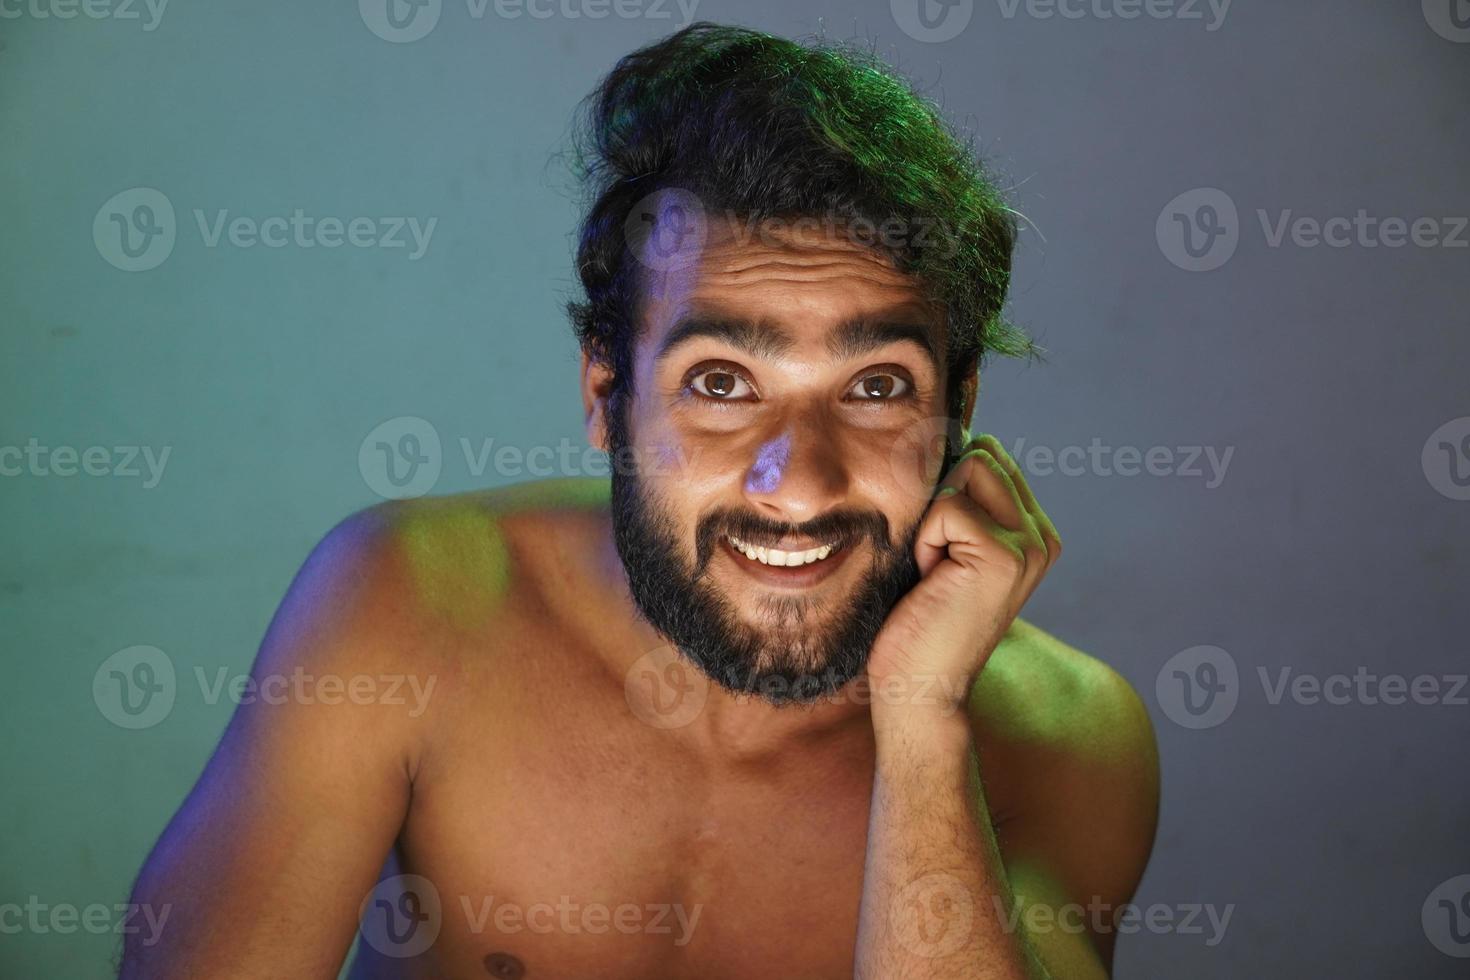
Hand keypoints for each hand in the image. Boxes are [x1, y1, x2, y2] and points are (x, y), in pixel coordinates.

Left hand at [866, 433, 1060, 718]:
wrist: (918, 686)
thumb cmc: (916, 618)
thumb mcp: (942, 547)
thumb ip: (957, 499)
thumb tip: (940, 434)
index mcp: (1032, 531)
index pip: (989, 456)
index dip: (947, 487)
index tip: (939, 544)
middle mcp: (1042, 536)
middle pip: (981, 454)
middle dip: (940, 499)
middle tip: (934, 560)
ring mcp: (1030, 546)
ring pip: (966, 472)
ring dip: (931, 518)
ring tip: (934, 569)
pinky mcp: (1004, 556)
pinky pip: (947, 507)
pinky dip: (925, 541)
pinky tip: (932, 582)